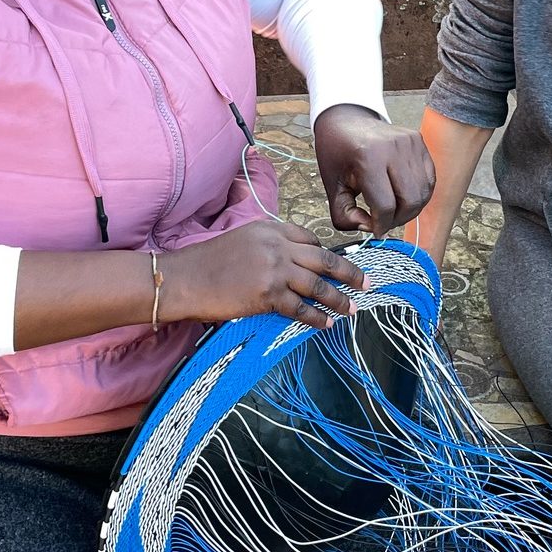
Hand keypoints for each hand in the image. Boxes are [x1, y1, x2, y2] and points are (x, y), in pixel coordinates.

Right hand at [160, 221, 367, 329]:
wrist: (184, 279)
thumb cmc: (207, 262)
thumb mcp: (242, 239)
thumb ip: (269, 245)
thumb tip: (293, 263)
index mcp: (271, 228)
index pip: (310, 238)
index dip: (327, 254)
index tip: (339, 266)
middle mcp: (277, 246)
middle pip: (324, 259)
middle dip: (349, 272)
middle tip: (366, 283)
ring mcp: (274, 269)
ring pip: (318, 285)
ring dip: (339, 299)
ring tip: (352, 309)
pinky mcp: (267, 294)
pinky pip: (300, 308)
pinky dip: (317, 317)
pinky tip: (327, 324)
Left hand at [312, 104, 435, 234]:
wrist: (347, 121)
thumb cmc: (338, 154)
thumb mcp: (332, 187)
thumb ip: (345, 216)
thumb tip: (371, 229)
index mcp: (368, 158)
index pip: (385, 205)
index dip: (381, 225)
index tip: (375, 230)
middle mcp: (393, 147)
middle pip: (410, 201)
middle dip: (398, 220)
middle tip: (385, 222)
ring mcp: (410, 142)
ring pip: (423, 193)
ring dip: (410, 210)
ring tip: (393, 210)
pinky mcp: (419, 141)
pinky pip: (429, 179)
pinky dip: (418, 194)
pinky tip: (402, 196)